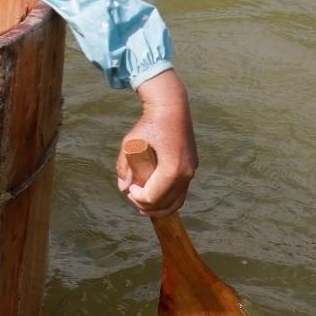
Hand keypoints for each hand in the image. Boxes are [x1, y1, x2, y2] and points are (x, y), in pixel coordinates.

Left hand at [116, 70, 196, 216]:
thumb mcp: (130, 144)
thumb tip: (123, 188)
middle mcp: (185, 174)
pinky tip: (157, 199)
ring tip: (143, 205)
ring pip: (177, 201)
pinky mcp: (192, 169)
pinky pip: (182, 192)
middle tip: (133, 199)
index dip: (137, 198)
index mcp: (171, 169)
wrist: (171, 108)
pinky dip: (169, 200)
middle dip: (147, 206)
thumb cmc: (149, 125)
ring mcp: (191, 172)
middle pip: (166, 203)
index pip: (153, 197)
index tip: (129, 189)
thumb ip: (125, 167)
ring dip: (160, 207)